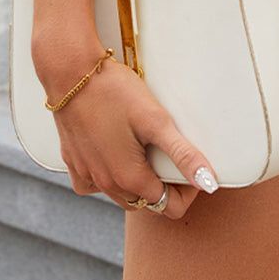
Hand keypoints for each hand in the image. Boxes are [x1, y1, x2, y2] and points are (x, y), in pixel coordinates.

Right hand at [54, 56, 217, 219]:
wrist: (70, 72)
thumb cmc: (114, 92)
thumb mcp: (156, 120)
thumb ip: (183, 154)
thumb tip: (208, 183)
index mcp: (129, 179)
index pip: (168, 207)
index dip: (187, 189)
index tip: (189, 164)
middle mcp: (105, 184)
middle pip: (144, 202)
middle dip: (162, 186)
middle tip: (169, 153)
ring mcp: (86, 174)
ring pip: (119, 194)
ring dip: (137, 181)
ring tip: (145, 148)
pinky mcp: (72, 161)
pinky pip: (93, 183)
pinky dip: (107, 175)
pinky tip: (114, 153)